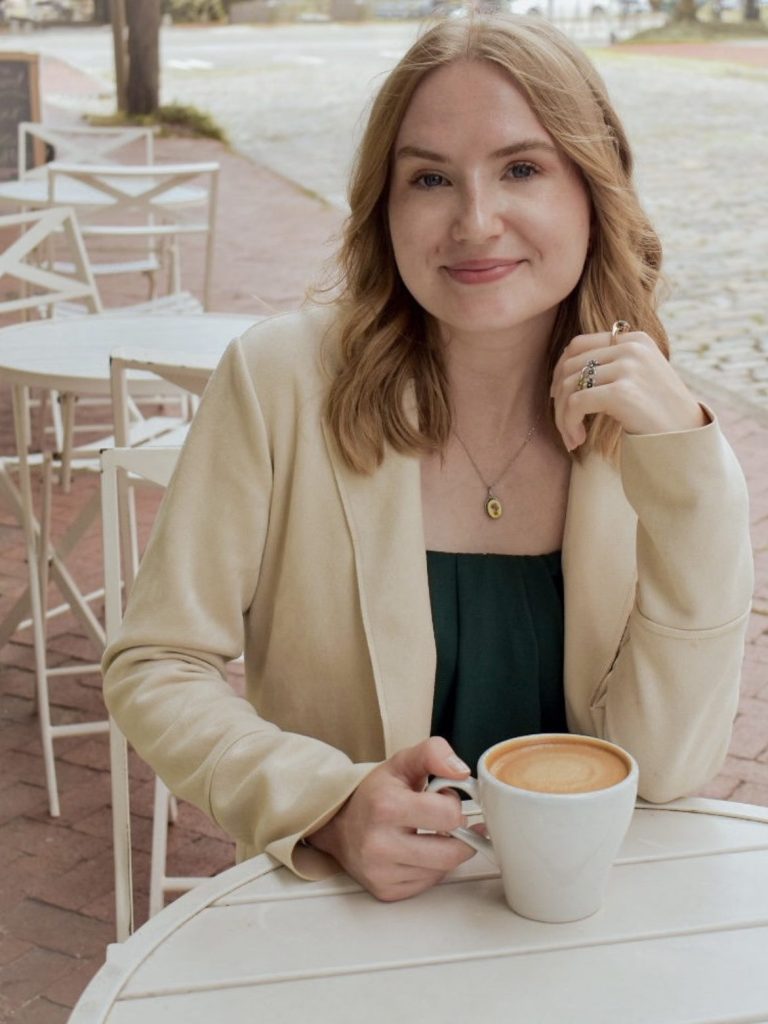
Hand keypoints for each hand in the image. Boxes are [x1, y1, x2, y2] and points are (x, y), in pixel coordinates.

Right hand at [306, 737, 475, 901]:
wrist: (338, 823)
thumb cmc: (374, 794)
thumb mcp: (402, 763)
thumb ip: (434, 753)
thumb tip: (461, 772)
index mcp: (387, 807)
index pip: (450, 816)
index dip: (453, 804)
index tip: (442, 799)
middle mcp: (380, 844)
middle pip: (451, 853)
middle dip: (458, 835)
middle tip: (446, 822)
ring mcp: (382, 872)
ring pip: (442, 870)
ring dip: (445, 851)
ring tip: (429, 834)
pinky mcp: (385, 891)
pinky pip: (428, 884)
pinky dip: (431, 868)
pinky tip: (418, 852)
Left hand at [550, 329, 706, 451]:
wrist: (687, 438)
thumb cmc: (659, 413)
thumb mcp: (639, 376)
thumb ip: (610, 365)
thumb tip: (562, 370)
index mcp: (635, 339)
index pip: (578, 344)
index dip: (560, 371)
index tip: (559, 398)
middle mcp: (631, 347)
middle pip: (570, 365)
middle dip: (558, 398)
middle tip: (564, 424)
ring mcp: (628, 367)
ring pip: (570, 386)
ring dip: (562, 417)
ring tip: (571, 438)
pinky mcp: (622, 392)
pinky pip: (576, 403)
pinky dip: (568, 424)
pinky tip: (577, 440)